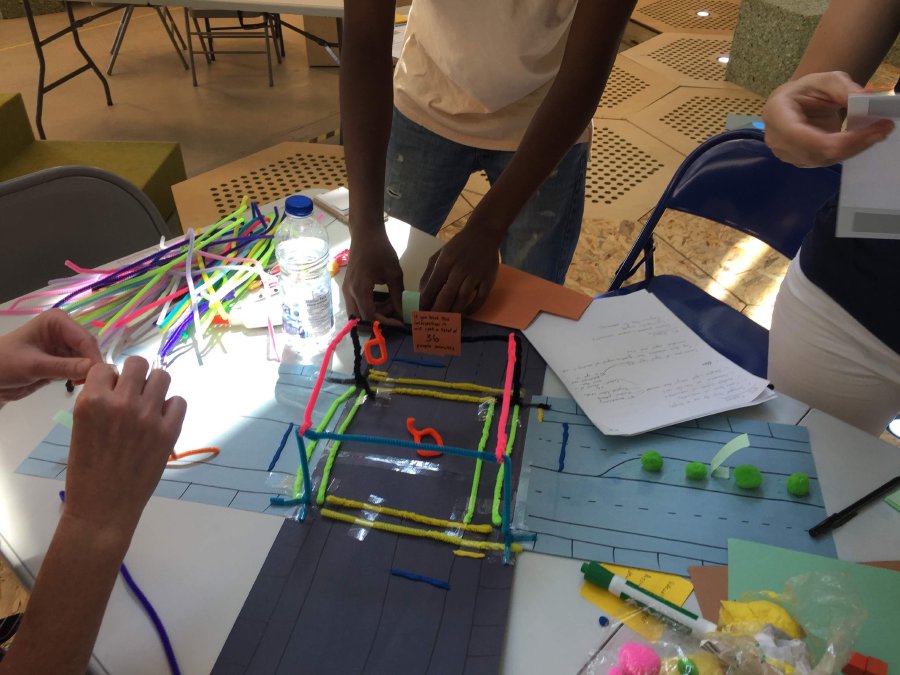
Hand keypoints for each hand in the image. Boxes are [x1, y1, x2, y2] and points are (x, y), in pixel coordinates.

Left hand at [0, 309, 102, 403]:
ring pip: (87, 358)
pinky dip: (80, 375)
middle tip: (90, 384)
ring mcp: (64, 344)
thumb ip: (64, 367)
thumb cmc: (5, 365)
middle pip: (88, 347)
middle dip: (91, 364)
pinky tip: (75, 383)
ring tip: (81, 385)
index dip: (93, 357)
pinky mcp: (63, 358)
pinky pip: (80, 365)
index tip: (97, 377)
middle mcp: (64, 329)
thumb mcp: (33, 366)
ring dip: (86, 371)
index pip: (84, 338)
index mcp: (57, 321)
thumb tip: (94, 369)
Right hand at [63, 356, 185, 541]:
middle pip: (138, 363)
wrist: (103, 507)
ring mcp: (147, 417)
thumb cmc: (86, 469)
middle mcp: (121, 403)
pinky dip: (171, 408)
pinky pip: (179, 402)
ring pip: (162, 376)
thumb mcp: (80, 427)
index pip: (106, 367)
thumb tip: (120, 381)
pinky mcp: (169, 431)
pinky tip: (161, 421)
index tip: (111, 393)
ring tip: (149, 405)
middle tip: (134, 394)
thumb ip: (99, 402)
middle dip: (135, 376)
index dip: (110, 379)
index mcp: (91, 402)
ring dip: (155, 387)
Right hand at [342, 227, 404, 324]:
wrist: (365, 233)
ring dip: (376, 314)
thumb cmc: (380, 250)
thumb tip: (404, 314)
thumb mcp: (394, 273)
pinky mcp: (349, 288)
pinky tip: (386, 299)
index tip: (401, 323)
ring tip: (394, 304)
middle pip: (361, 320)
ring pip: (359, 313)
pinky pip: (358, 305)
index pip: (370, 317)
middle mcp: (349, 293)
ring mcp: (347, 291)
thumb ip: (398, 296)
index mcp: (359, 289)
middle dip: (379, 321)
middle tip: (396, 316)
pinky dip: (372, 306)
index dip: (386, 323)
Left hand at [419, 223, 499, 313]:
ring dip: (454, 313)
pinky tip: (465, 314)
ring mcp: (476, 275)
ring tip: (447, 322)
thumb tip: (422, 294)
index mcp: (445, 262)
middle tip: (432, 323)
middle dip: (438, 312)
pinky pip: (480, 298)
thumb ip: (429, 273)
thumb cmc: (458, 246)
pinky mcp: (488, 279)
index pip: (433, 286)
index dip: (425, 302)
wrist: (484, 233)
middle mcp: (460, 269)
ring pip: (463, 299)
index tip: (420, 313)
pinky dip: (473, 309)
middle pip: (447, 296)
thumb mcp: (439, 254)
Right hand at [763, 71, 894, 166]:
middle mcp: (777, 140)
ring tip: (878, 131)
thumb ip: (844, 88)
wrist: (796, 103)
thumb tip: (867, 101)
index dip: (838, 139)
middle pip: (818, 151)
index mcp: (776, 114)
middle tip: (884, 128)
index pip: (804, 137)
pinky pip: (828, 161)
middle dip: (854, 143)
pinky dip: (849, 150)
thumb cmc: (807, 89)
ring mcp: (787, 154)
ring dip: (855, 148)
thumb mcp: (826, 79)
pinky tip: (865, 138)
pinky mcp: (800, 161)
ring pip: (825, 159)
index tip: (872, 128)